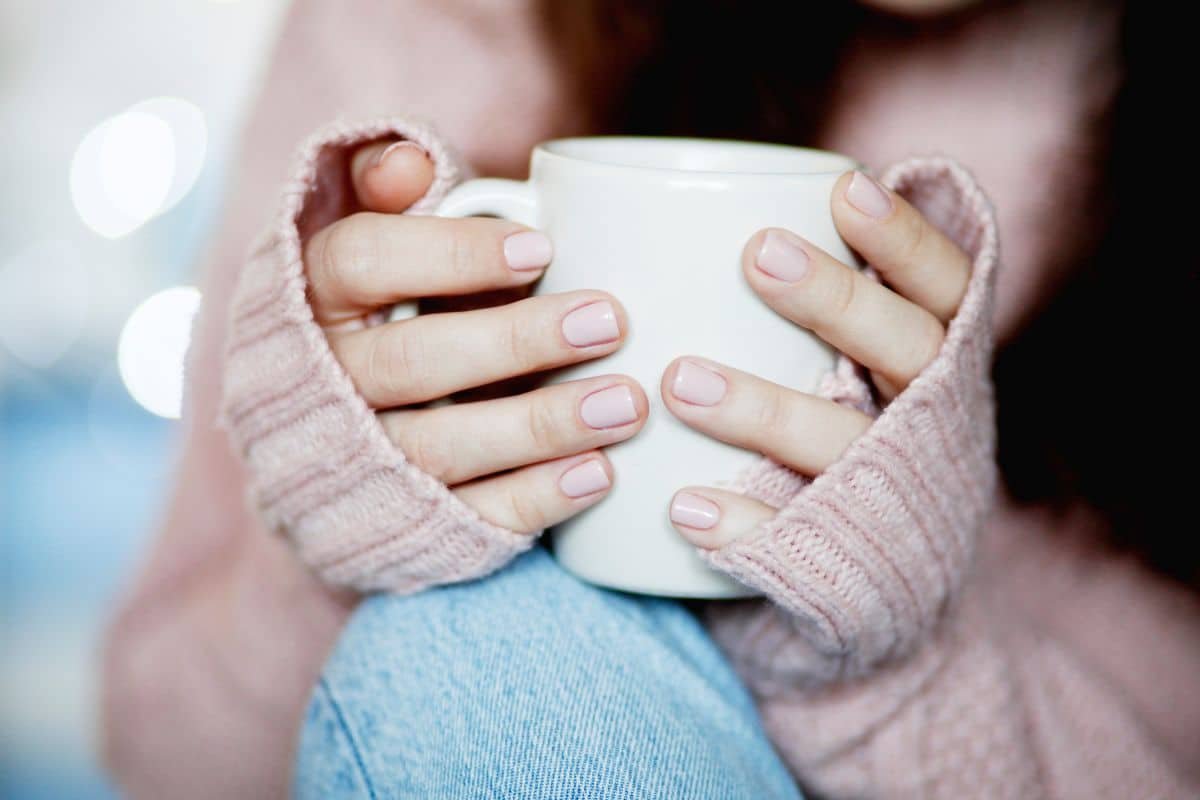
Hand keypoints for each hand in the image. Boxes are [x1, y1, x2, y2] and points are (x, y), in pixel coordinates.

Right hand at [305, 140, 647, 533]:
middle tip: (609, 321)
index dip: (450, 255)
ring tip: (625, 404)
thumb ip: (387, 187)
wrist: (336, 444)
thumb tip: (409, 161)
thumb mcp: (379, 240)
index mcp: (313, 297)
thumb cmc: (389, 311)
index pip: (361, 262)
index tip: (542, 250)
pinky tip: (598, 474)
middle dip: (513, 344)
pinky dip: (534, 499)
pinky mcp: (400, 526)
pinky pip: (466, 519)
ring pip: (439, 448)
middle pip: (408, 362)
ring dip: (538, 428)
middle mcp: (323, 383)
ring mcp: (358, 463)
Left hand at [663, 170, 969, 546]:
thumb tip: (746, 201)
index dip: (906, 240)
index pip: (946, 286)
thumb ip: (832, 299)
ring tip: (679, 380)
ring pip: (842, 444)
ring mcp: (894, 494)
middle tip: (760, 256)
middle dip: (838, 301)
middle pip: (906, 352)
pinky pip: (799, 541)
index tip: (843, 189)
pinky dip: (743, 524)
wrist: (889, 581)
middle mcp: (933, 419)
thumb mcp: (866, 363)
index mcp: (943, 358)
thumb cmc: (851, 429)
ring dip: (765, 410)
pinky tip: (683, 506)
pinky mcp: (854, 563)